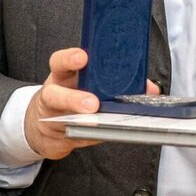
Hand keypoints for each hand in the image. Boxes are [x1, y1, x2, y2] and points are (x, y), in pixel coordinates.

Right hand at [22, 47, 160, 159]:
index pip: (59, 62)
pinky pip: (73, 137)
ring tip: (95, 122)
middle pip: (55, 94)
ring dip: (81, 122)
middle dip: (74, 99)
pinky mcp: (56, 138)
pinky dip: (88, 137)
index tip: (83, 57)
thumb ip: (117, 81)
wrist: (46, 126)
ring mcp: (52, 118)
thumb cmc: (74, 97)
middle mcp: (53, 95)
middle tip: (92, 104)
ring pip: (61, 121)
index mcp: (63, 76)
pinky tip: (100, 134)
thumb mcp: (90, 84)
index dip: (69, 58)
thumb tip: (149, 89)